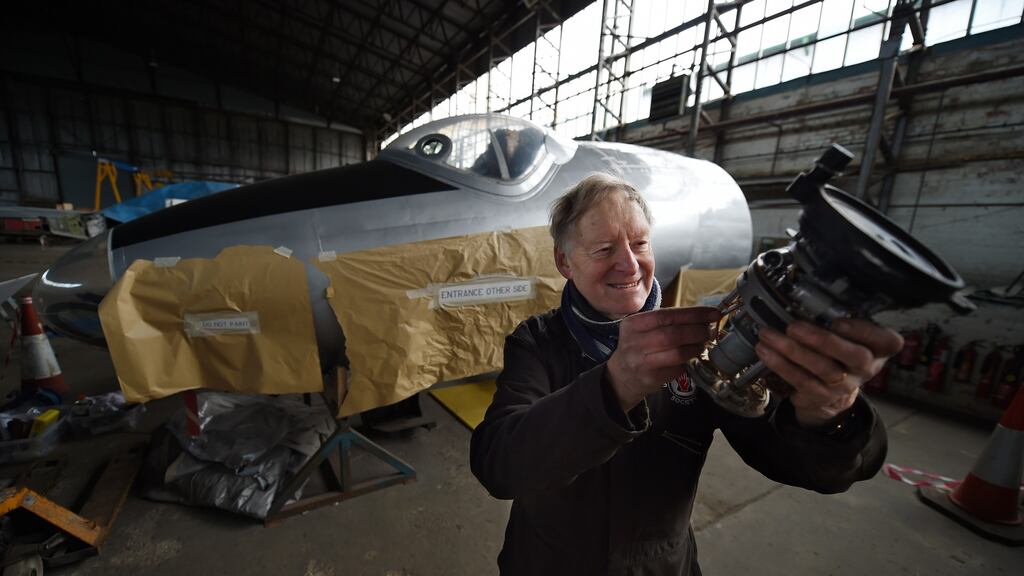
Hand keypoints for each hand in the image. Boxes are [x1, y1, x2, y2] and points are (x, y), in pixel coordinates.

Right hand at [606, 306, 720, 411]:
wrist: (621, 376)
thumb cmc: (639, 346)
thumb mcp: (643, 329)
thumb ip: (668, 321)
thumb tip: (703, 317)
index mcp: (633, 324)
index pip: (667, 315)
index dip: (693, 314)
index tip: (712, 313)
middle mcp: (634, 343)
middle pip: (673, 334)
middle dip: (697, 331)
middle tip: (709, 330)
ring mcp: (641, 363)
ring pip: (678, 353)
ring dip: (696, 347)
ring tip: (702, 343)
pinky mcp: (650, 378)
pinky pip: (677, 368)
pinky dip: (688, 361)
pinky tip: (689, 357)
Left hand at [755, 319, 902, 427]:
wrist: (830, 394)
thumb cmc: (837, 352)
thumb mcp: (848, 336)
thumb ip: (839, 319)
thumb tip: (805, 291)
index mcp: (878, 349)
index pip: (889, 342)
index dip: (867, 332)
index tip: (840, 321)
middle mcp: (866, 368)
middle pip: (854, 356)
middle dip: (823, 341)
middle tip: (794, 327)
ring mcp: (845, 385)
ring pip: (823, 368)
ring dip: (792, 350)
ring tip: (769, 335)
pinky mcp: (822, 396)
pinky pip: (801, 380)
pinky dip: (781, 364)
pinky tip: (765, 351)